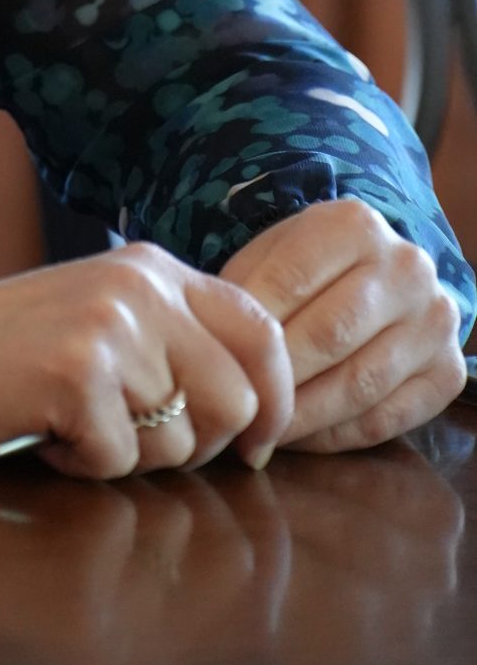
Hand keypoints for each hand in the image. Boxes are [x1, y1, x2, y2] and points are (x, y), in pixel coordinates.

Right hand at [0, 244, 294, 479]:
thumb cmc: (3, 345)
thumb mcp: (102, 315)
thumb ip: (171, 338)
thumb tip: (259, 411)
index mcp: (153, 267)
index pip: (262, 329)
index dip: (277, 397)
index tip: (255, 444)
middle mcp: (141, 286)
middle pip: (237, 400)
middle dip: (196, 445)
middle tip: (131, 442)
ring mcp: (109, 327)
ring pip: (182, 439)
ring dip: (133, 456)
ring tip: (75, 423)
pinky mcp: (75, 374)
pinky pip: (118, 461)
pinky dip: (80, 464)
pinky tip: (42, 430)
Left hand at [219, 197, 467, 453]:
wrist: (381, 275)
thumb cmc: (309, 267)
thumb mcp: (273, 254)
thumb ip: (246, 290)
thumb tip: (216, 351)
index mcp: (355, 225)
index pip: (291, 280)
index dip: (251, 327)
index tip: (217, 363)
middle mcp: (406, 268)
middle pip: (329, 335)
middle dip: (276, 378)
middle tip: (236, 408)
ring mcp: (435, 322)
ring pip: (359, 384)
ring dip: (302, 417)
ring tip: (260, 433)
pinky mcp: (447, 373)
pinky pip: (385, 419)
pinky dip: (334, 436)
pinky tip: (299, 439)